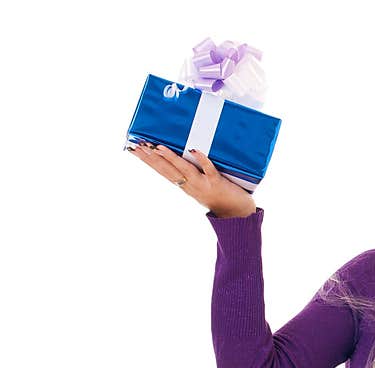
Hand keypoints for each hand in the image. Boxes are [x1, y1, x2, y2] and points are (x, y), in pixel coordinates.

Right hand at [128, 141, 256, 218]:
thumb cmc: (221, 196)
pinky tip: (194, 150)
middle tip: (137, 145)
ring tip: (157, 147)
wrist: (238, 213)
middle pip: (167, 170)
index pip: (161, 171)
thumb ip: (191, 172)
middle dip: (151, 157)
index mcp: (184, 185)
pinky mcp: (217, 183)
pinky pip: (209, 170)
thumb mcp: (200, 185)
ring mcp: (203, 184)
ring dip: (170, 158)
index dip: (147, 160)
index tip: (133, 148)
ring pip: (184, 170)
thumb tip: (185, 151)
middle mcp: (190, 185)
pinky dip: (202, 160)